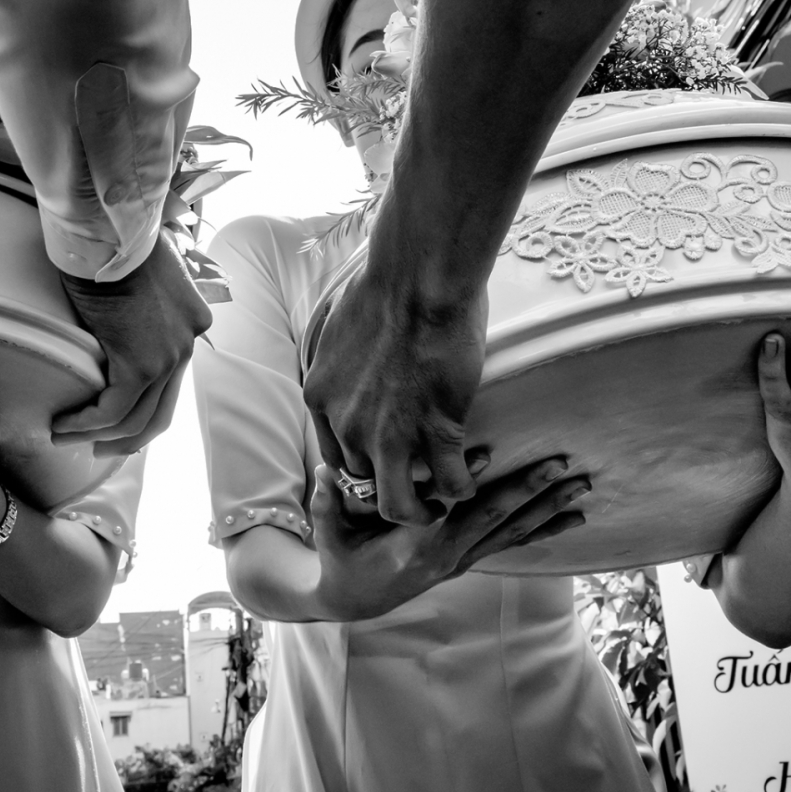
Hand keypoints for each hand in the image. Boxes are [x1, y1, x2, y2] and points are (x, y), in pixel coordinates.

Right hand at [53, 236, 209, 456]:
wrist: (112, 231)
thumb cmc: (114, 241)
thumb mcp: (142, 272)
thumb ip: (141, 299)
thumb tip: (118, 310)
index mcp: (192, 324)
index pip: (171, 380)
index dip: (143, 405)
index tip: (115, 417)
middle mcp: (189, 344)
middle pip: (161, 411)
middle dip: (127, 437)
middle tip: (97, 447)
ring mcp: (170, 357)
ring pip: (135, 418)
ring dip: (99, 436)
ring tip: (65, 437)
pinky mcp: (142, 364)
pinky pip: (112, 411)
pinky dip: (85, 424)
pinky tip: (62, 425)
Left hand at [303, 269, 486, 525]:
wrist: (418, 279)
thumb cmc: (385, 287)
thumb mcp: (340, 330)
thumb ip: (343, 362)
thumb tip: (356, 363)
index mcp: (320, 399)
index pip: (332, 459)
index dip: (360, 468)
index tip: (380, 466)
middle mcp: (348, 425)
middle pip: (361, 486)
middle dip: (387, 490)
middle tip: (412, 489)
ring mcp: (391, 434)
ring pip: (398, 505)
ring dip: (421, 512)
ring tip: (438, 506)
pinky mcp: (437, 431)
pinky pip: (450, 483)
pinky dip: (462, 489)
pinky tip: (469, 481)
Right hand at [309, 457, 586, 620]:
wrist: (354, 600)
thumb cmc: (341, 558)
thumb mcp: (327, 532)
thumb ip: (326, 502)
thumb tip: (324, 468)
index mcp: (413, 546)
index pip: (444, 512)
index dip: (467, 483)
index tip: (490, 451)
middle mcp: (445, 556)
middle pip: (493, 519)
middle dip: (528, 490)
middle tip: (560, 464)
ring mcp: (461, 560)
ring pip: (512, 532)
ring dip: (548, 509)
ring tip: (581, 488)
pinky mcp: (470, 559)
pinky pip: (513, 543)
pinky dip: (545, 529)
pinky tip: (574, 518)